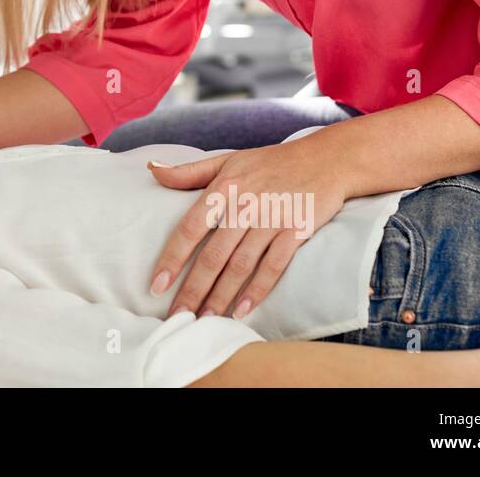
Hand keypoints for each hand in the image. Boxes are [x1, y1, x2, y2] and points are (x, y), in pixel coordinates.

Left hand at [147, 140, 345, 319]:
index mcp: (223, 188)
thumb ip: (189, 171)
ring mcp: (272, 219)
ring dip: (221, 296)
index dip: (172, 258)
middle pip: (213, 255)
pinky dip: (258, 289)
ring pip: (240, 265)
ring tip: (205, 320)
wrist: (326, 159)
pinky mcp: (297, 230)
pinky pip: (274, 265)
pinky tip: (242, 310)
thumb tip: (152, 170)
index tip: (156, 285)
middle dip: (193, 289)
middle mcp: (245, 205)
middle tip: (177, 316)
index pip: (189, 228)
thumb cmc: (270, 162)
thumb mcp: (227, 161)